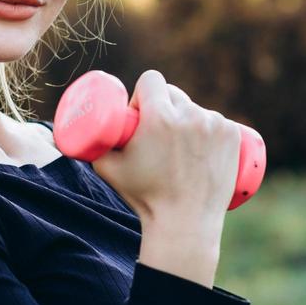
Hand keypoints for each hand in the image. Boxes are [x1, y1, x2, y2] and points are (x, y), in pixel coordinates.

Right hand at [89, 70, 242, 230]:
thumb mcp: (107, 168)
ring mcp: (215, 124)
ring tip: (181, 146)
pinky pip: (218, 121)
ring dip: (188, 119)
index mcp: (160, 116)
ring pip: (197, 109)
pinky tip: (205, 144)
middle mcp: (190, 115)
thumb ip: (90, 144)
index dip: (143, 94)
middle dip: (164, 107)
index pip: (151, 80)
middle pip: (174, 94)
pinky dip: (211, 129)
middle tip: (158, 133)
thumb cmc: (143, 198)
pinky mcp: (233, 135)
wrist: (184, 224)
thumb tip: (72, 131)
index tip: (140, 114)